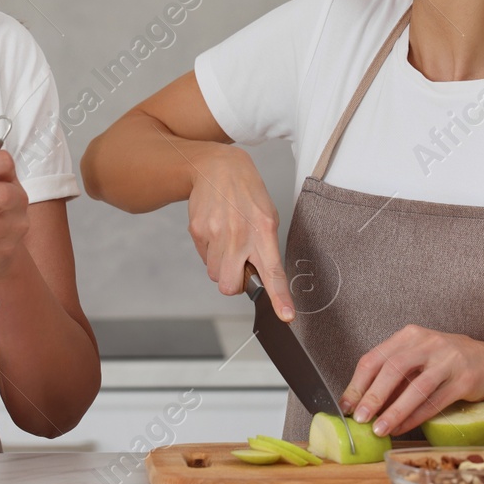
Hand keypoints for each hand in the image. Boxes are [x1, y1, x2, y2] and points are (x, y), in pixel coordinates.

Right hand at [186, 144, 291, 320]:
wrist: (217, 167)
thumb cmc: (247, 194)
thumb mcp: (268, 216)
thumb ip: (265, 249)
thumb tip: (260, 279)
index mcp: (264, 231)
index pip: (273, 271)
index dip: (279, 297)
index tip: (286, 315)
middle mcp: (239, 234)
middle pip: (229, 285)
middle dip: (232, 283)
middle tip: (238, 264)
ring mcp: (215, 233)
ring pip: (214, 274)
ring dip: (220, 265)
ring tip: (227, 240)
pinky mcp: (197, 230)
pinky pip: (203, 258)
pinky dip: (209, 251)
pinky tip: (216, 231)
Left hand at [339, 325, 483, 435]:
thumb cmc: (445, 361)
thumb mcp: (417, 357)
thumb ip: (392, 374)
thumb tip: (361, 403)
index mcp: (409, 336)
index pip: (375, 358)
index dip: (357, 383)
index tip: (346, 405)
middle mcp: (427, 343)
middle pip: (393, 370)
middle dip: (372, 396)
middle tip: (360, 418)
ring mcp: (448, 360)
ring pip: (415, 388)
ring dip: (394, 411)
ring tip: (379, 429)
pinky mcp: (464, 380)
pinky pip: (435, 401)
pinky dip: (415, 417)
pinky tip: (403, 428)